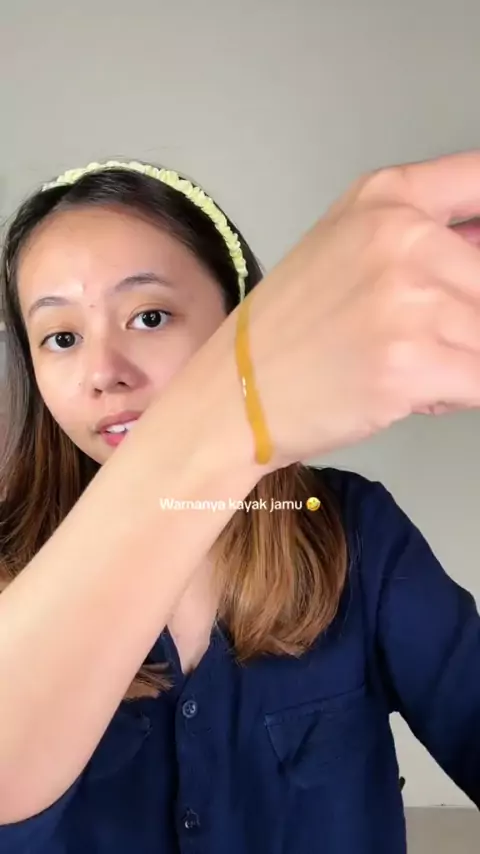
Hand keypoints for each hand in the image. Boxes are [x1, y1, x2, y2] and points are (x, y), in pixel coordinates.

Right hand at [246, 151, 479, 468]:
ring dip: (464, 359)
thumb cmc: (284, 331)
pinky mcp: (410, 361)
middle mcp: (401, 236)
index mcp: (387, 198)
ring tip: (411, 364)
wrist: (234, 393)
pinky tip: (415, 390)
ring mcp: (406, 298)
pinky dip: (459, 393)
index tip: (469, 275)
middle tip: (426, 337)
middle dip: (471, 318)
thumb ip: (423, 235)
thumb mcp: (346, 249)